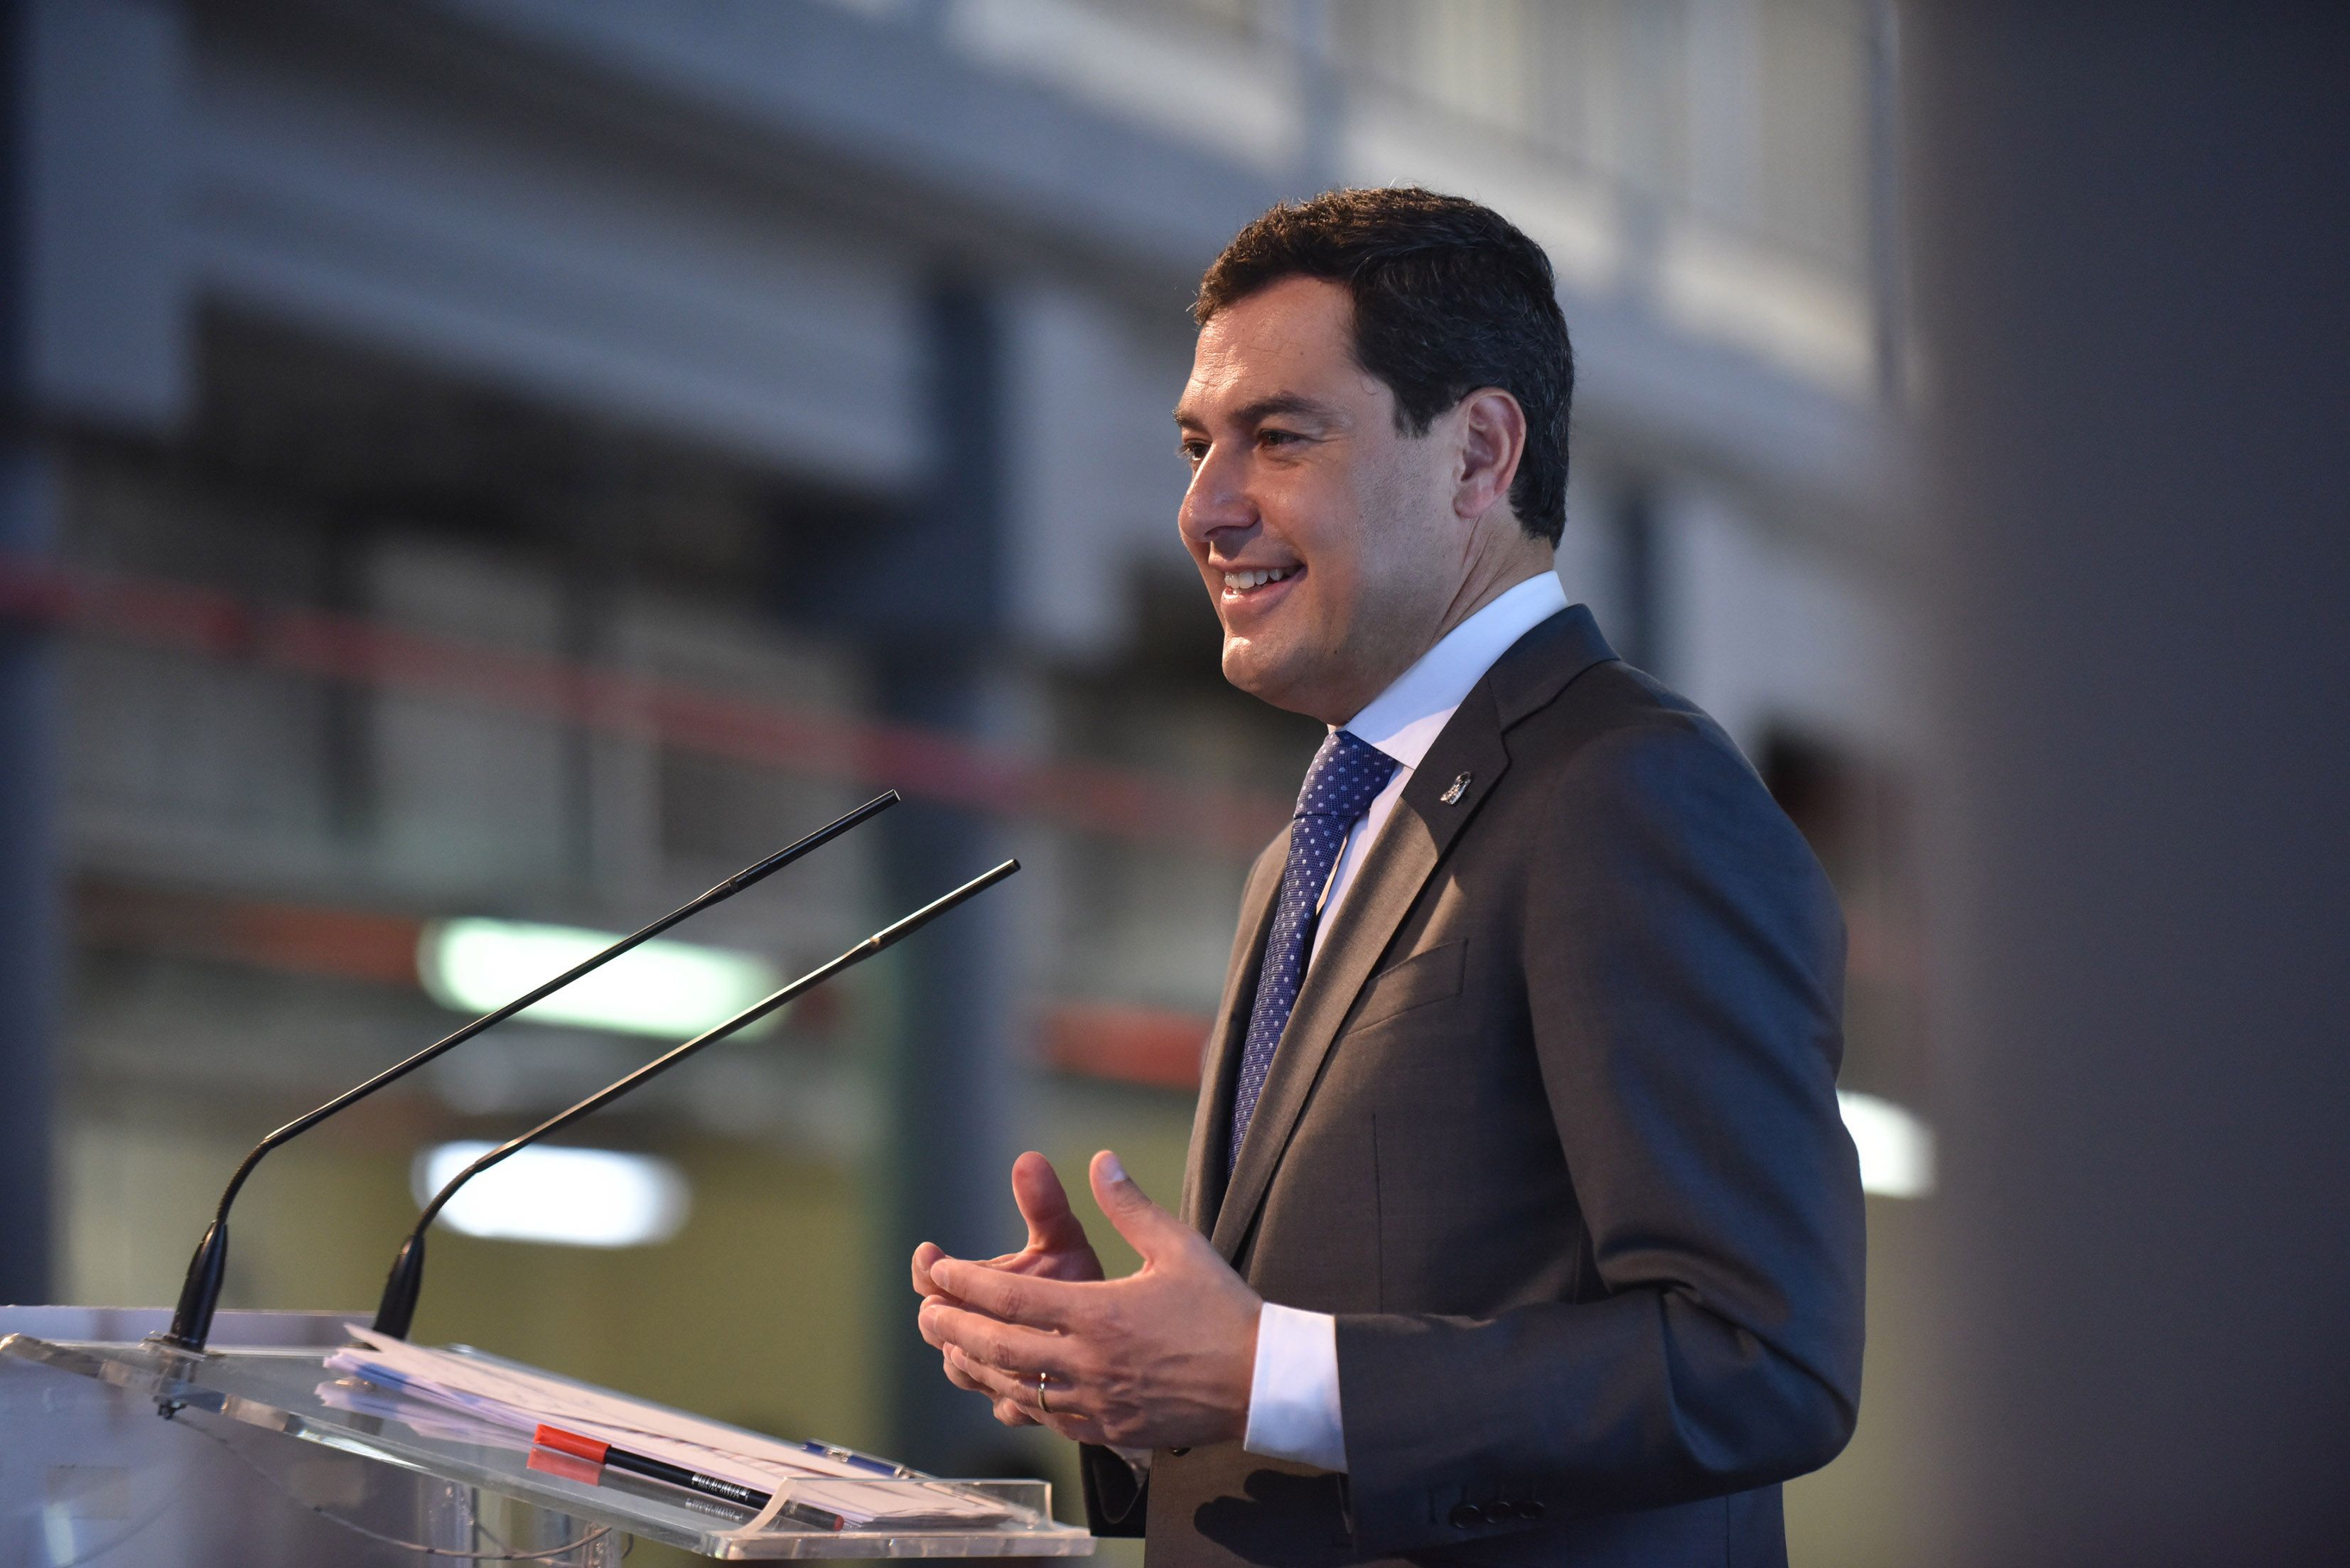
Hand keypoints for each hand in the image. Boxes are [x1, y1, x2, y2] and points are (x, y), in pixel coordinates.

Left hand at [917, 1150, 1261, 1449]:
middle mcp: (1088, 1362)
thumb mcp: (1179, 1248)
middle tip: (925, 1313)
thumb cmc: (1223, 1312)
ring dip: (976, 1369)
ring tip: (951, 1350)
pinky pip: (1049, 1420)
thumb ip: (1130, 1206)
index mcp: (1098, 1314)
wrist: (1262, 1384)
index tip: (939, 1270)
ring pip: (1016, 1389)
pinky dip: (1019, 1403)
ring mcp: (1096, 1402)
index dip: (967, 1284)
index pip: (1011, 1300)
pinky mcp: (1109, 1429)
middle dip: (954, 1329)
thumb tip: (1101, 1161)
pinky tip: (1008, 1392)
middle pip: (998, 1349)